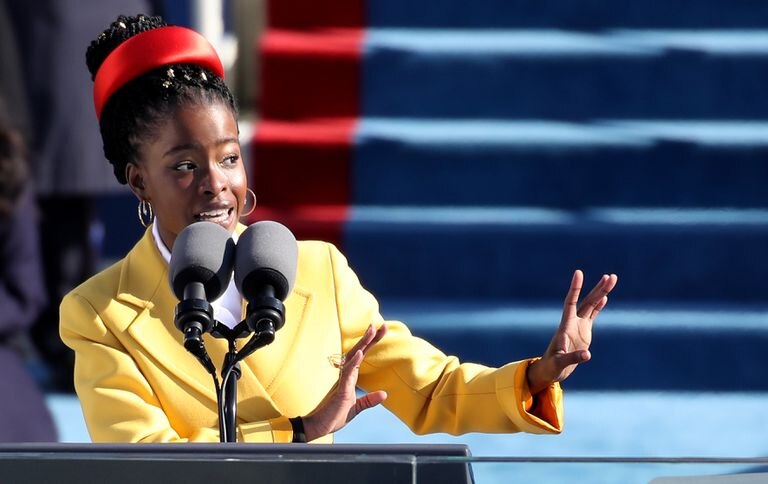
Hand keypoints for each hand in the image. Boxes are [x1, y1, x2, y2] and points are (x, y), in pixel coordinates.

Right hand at [302, 324, 387, 440]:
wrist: (318, 427)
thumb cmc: (333, 416)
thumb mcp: (356, 408)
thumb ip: (369, 400)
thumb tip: (384, 394)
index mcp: (350, 377)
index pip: (363, 356)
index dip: (372, 343)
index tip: (382, 330)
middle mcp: (346, 375)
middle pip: (359, 351)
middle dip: (371, 338)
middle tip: (382, 325)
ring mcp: (343, 380)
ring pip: (354, 357)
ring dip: (363, 344)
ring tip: (372, 331)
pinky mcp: (340, 389)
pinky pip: (348, 373)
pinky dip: (354, 362)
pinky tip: (361, 353)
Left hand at [527, 270, 617, 394]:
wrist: (551, 369)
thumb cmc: (552, 366)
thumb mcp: (560, 363)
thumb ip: (573, 358)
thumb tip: (587, 355)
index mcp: (566, 326)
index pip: (570, 302)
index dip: (575, 289)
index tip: (579, 273)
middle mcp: (573, 322)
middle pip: (586, 301)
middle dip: (598, 288)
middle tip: (610, 276)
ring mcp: (579, 326)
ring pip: (591, 305)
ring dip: (601, 292)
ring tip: (611, 279)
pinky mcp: (584, 332)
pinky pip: (592, 315)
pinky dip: (598, 306)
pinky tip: (604, 297)